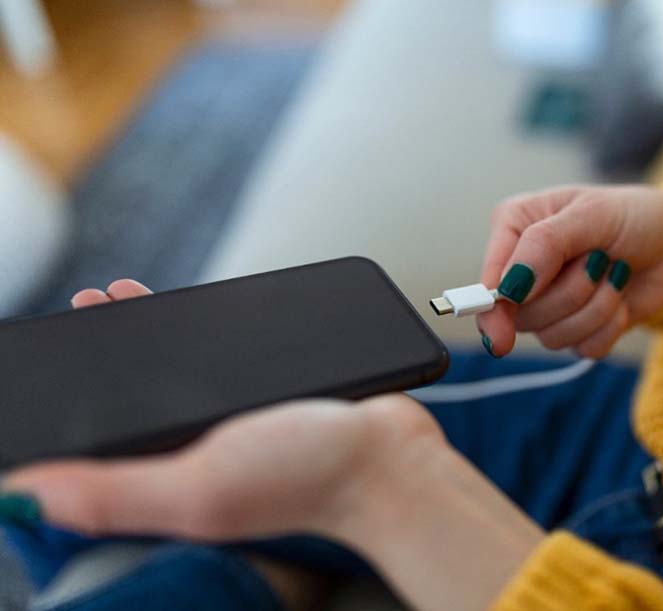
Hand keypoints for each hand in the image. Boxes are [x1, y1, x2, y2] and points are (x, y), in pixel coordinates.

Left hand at [4, 280, 543, 610]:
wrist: (390, 454)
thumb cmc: (305, 477)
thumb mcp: (200, 488)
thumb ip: (114, 492)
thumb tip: (21, 497)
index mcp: (171, 476)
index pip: (102, 437)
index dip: (75, 392)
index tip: (59, 343)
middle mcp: (199, 452)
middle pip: (140, 396)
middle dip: (110, 349)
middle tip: (97, 302)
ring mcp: (238, 424)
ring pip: (185, 372)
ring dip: (156, 333)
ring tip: (131, 294)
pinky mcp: (275, 401)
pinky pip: (231, 362)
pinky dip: (212, 336)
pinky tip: (209, 312)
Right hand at [477, 185, 662, 356]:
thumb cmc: (631, 215)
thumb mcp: (591, 214)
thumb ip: (544, 245)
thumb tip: (509, 287)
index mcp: (516, 229)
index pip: (489, 280)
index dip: (493, 310)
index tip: (500, 337)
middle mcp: (525, 269)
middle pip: (524, 315)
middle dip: (571, 293)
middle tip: (598, 260)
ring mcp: (550, 303)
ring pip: (554, 336)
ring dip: (596, 307)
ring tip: (612, 272)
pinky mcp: (578, 328)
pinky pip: (584, 347)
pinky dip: (610, 324)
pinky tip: (619, 296)